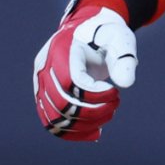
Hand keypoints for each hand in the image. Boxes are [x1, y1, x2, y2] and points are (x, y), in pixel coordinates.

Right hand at [33, 5, 137, 141]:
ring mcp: (39, 84)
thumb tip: (126, 83)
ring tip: (108, 114)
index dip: (95, 94)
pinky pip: (51, 123)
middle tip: (115, 104)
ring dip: (85, 124)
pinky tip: (96, 132)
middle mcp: (44, 68)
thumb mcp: (120, 39)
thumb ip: (124, 58)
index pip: (71, 82)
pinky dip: (73, 133)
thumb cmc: (105, 35)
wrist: (88, 32)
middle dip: (93, 111)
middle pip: (62, 104)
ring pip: (55, 118)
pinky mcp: (43, 97)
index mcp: (61, 49)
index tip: (114, 91)